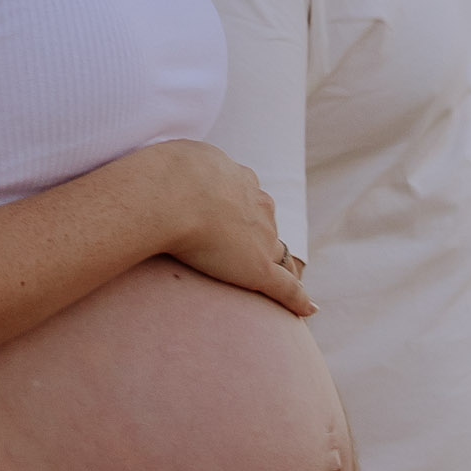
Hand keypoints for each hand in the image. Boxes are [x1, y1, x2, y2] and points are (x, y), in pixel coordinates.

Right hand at [150, 140, 315, 317]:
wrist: (171, 195)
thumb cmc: (163, 178)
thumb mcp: (174, 159)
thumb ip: (180, 168)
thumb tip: (165, 173)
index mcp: (238, 179)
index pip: (249, 199)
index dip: (245, 213)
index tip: (238, 223)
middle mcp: (257, 205)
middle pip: (267, 225)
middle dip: (263, 238)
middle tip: (254, 256)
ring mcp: (261, 237)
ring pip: (280, 254)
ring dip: (281, 268)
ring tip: (283, 287)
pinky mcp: (259, 268)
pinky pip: (286, 287)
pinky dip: (298, 300)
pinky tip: (307, 311)